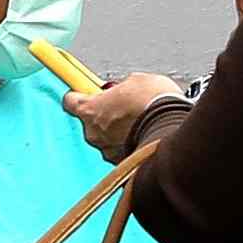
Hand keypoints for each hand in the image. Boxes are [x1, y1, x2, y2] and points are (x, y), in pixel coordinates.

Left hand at [67, 71, 188, 160]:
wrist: (171, 127)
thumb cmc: (154, 103)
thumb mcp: (136, 81)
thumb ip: (121, 87)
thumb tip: (124, 89)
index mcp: (89, 109)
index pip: (71, 101)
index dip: (79, 95)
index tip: (85, 92)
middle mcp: (92, 133)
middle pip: (90, 121)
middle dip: (104, 115)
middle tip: (122, 107)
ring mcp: (105, 150)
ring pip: (105, 137)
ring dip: (117, 131)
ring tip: (137, 122)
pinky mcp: (121, 162)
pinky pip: (119, 150)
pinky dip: (127, 143)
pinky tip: (142, 134)